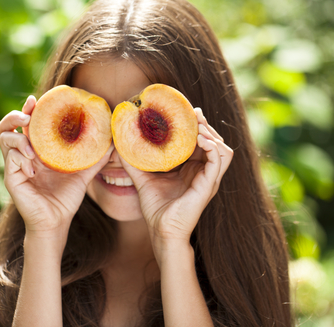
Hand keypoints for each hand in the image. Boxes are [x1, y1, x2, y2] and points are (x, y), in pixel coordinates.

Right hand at [0, 95, 112, 235]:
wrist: (57, 222)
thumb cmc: (65, 198)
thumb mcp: (83, 174)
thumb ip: (95, 158)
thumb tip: (113, 143)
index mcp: (36, 150)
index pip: (27, 124)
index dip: (29, 109)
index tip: (36, 99)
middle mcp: (22, 155)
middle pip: (6, 126)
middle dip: (15, 116)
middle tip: (28, 115)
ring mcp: (15, 166)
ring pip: (5, 139)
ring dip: (19, 138)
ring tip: (33, 149)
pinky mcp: (11, 178)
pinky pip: (11, 160)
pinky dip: (21, 159)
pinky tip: (34, 169)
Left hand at [119, 107, 232, 245]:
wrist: (161, 230)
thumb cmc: (155, 208)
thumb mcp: (143, 178)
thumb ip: (133, 161)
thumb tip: (118, 144)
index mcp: (191, 169)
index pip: (200, 142)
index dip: (196, 126)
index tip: (186, 110)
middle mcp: (203, 172)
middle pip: (213, 141)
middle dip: (205, 125)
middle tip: (193, 112)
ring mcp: (208, 178)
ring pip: (222, 148)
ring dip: (212, 133)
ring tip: (198, 125)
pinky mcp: (209, 185)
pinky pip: (219, 160)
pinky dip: (213, 147)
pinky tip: (200, 139)